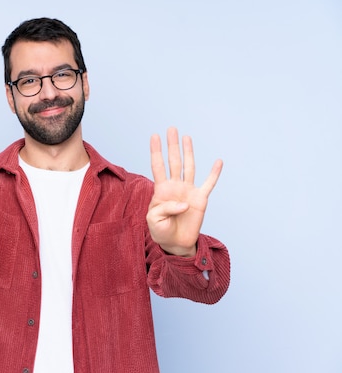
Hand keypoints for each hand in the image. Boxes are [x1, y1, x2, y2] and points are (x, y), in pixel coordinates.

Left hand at [146, 127, 222, 256]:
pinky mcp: (200, 199)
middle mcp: (175, 186)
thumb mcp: (154, 219)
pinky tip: (218, 161)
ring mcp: (188, 191)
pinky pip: (209, 184)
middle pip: (174, 161)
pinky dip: (214, 173)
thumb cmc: (160, 230)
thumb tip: (183, 203)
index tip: (154, 136)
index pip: (158, 166)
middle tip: (171, 129)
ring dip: (188, 152)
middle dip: (172, 145)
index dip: (156, 151)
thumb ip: (165, 208)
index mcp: (161, 189)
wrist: (174, 243)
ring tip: (186, 137)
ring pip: (189, 167)